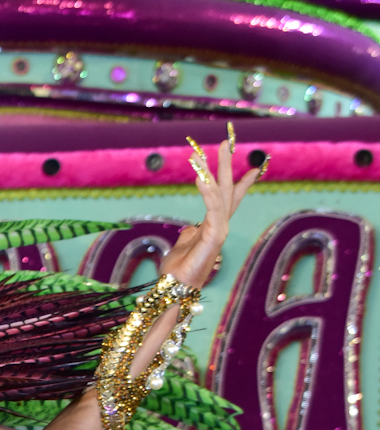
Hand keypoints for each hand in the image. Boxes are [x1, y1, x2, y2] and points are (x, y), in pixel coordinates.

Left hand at [163, 134, 261, 291]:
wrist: (176, 287)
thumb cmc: (179, 270)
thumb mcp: (184, 245)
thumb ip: (189, 234)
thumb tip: (189, 228)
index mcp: (213, 226)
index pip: (229, 199)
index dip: (240, 183)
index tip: (254, 168)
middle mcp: (220, 226)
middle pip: (226, 189)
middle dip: (226, 165)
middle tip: (225, 142)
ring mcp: (219, 230)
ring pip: (218, 195)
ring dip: (211, 172)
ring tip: (205, 152)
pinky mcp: (214, 236)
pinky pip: (212, 209)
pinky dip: (206, 192)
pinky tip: (200, 177)